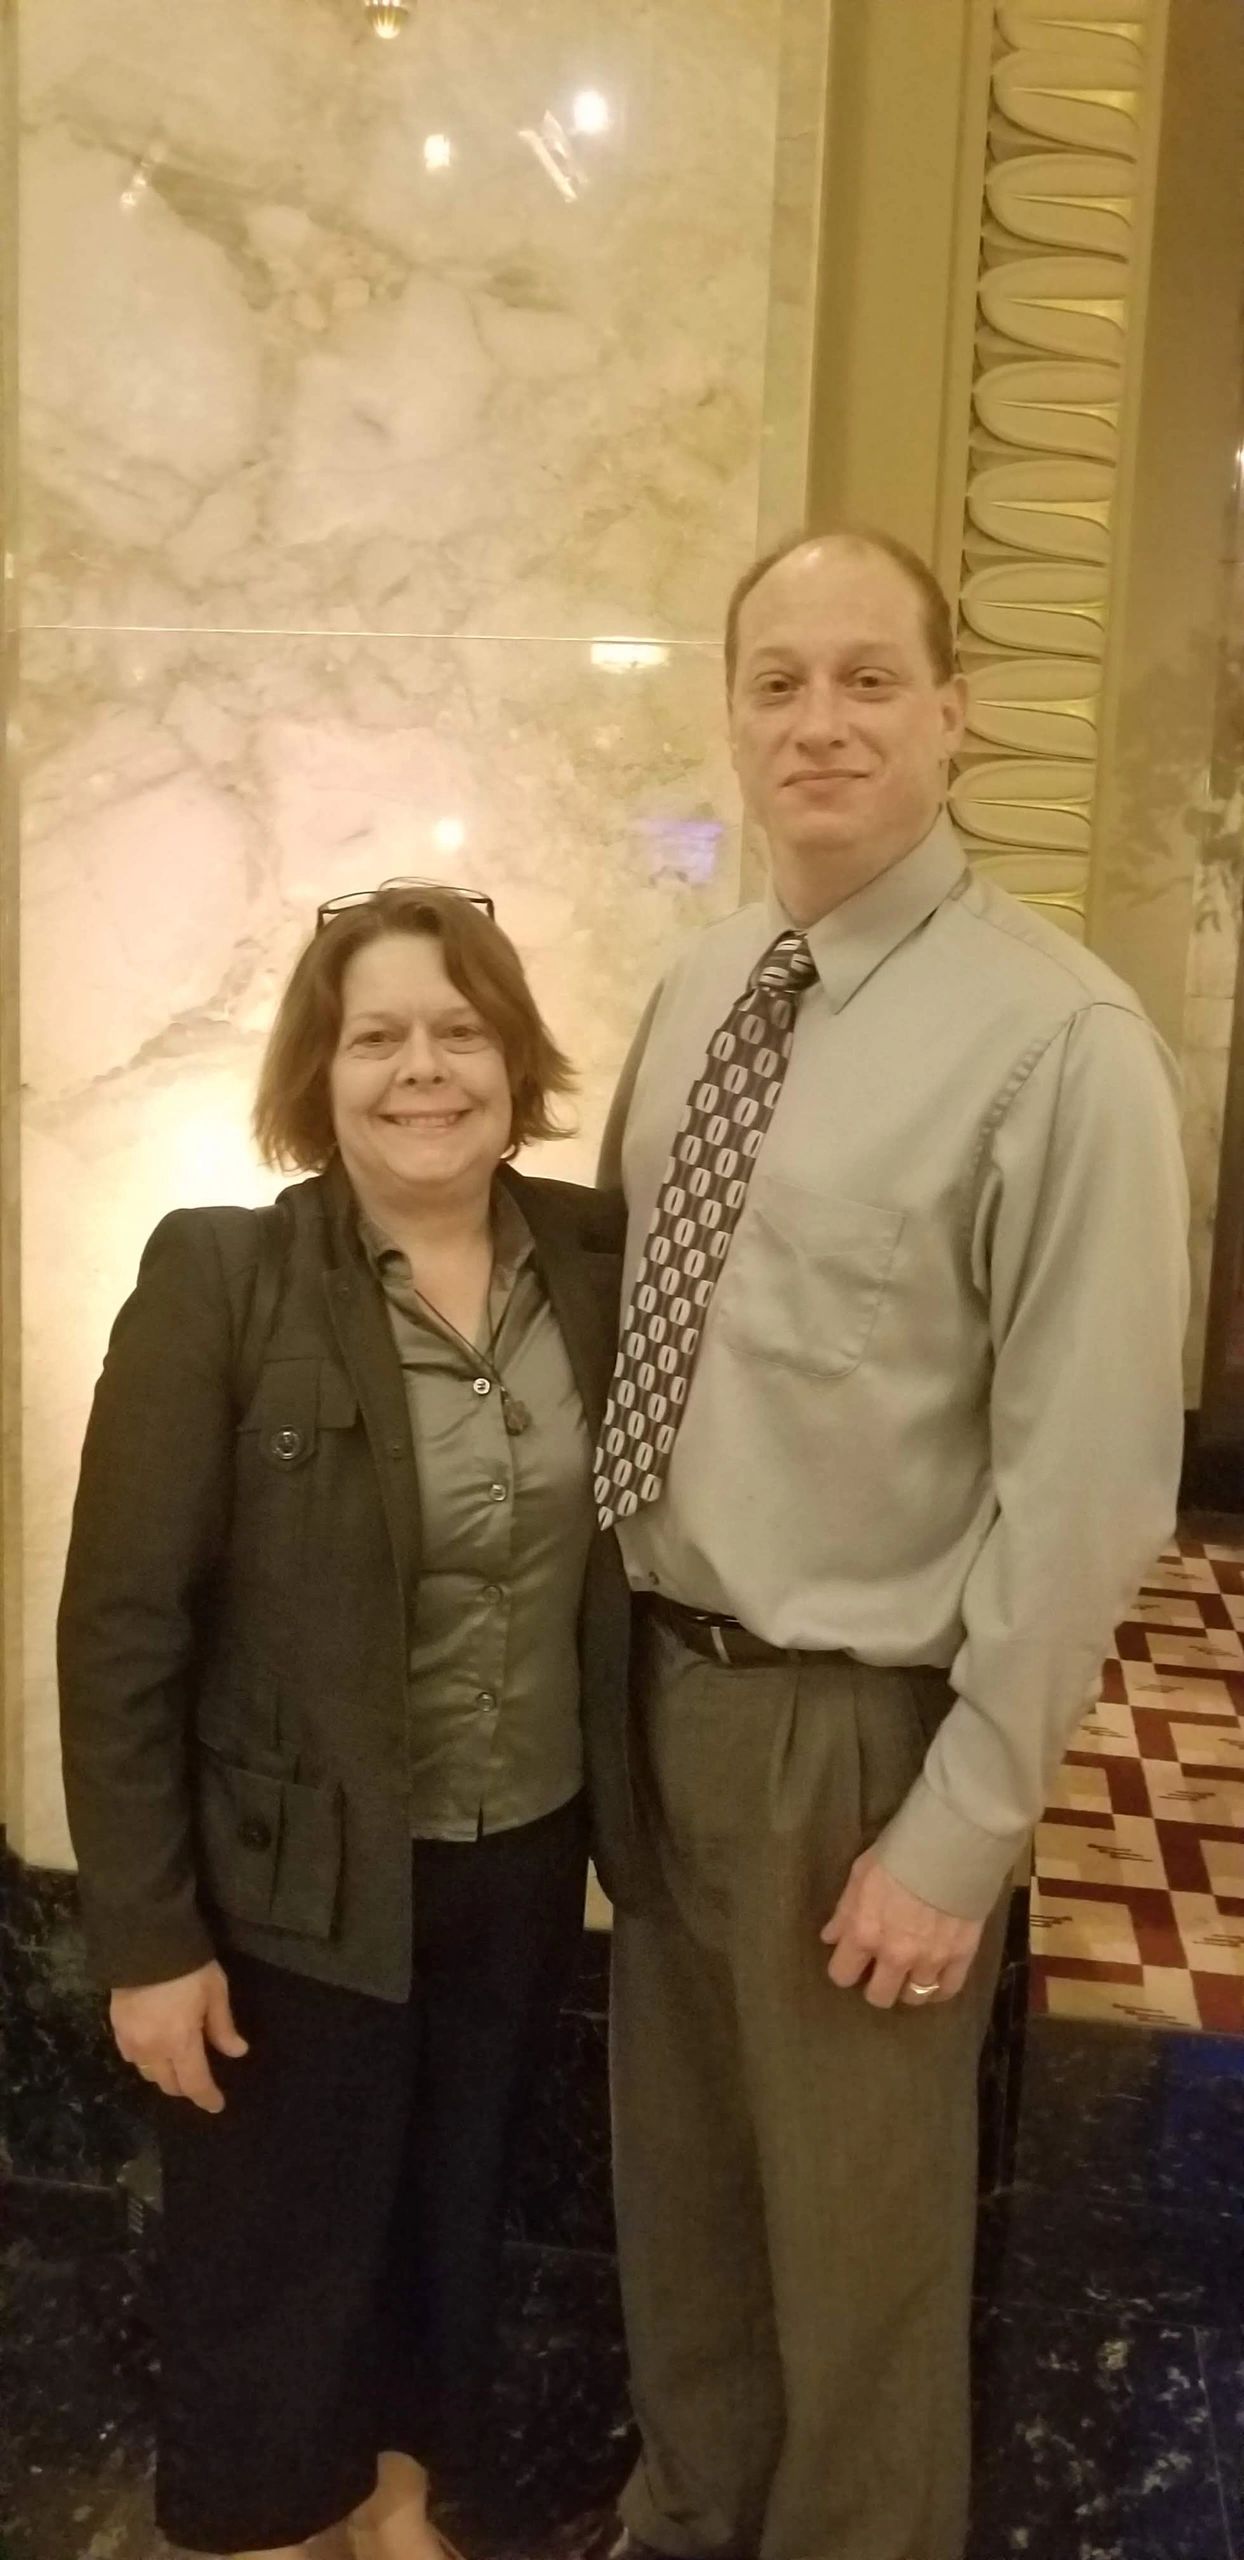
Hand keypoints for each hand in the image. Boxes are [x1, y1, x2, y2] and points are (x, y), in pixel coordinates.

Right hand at [110, 1960, 247, 2112]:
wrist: (145, 1942)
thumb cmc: (188, 1966)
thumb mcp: (215, 1992)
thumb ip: (223, 2026)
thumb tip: (237, 2052)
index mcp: (180, 2042)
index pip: (194, 2083)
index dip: (207, 2097)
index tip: (217, 2105)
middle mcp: (153, 2050)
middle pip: (169, 2084)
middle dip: (186, 2087)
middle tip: (199, 2080)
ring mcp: (131, 2041)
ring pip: (148, 2073)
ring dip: (165, 2074)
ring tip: (178, 2063)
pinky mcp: (116, 2028)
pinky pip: (131, 2057)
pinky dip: (145, 2059)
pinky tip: (154, 2049)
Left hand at [820, 1849, 983, 2009]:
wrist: (950, 1845)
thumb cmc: (898, 1854)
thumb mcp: (860, 1876)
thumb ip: (845, 1912)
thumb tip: (830, 1938)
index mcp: (864, 1934)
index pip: (842, 1975)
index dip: (846, 1969)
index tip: (853, 1961)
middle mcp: (894, 1956)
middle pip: (879, 1997)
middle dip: (877, 1985)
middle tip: (883, 1968)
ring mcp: (929, 1960)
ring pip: (914, 1997)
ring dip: (909, 1986)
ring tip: (911, 1972)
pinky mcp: (960, 1957)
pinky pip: (948, 1990)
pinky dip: (940, 1988)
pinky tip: (936, 1977)